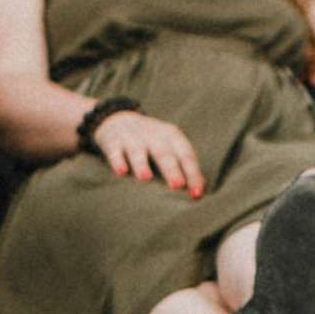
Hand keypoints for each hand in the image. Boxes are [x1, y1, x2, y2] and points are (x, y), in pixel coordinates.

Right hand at [87, 107, 204, 194]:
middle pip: (164, 153)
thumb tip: (201, 188)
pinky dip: (118, 161)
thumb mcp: (170, 147)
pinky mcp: (113, 142)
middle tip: (177, 185)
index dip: (192, 174)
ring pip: (139, 151)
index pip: (186, 155)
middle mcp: (154, 135)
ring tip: (145, 178)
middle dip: (171, 169)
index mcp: (173, 137)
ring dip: (142, 164)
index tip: (196, 194)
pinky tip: (121, 172)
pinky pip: (115, 152)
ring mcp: (133, 138)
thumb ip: (184, 166)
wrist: (117, 120)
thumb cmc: (151, 142)